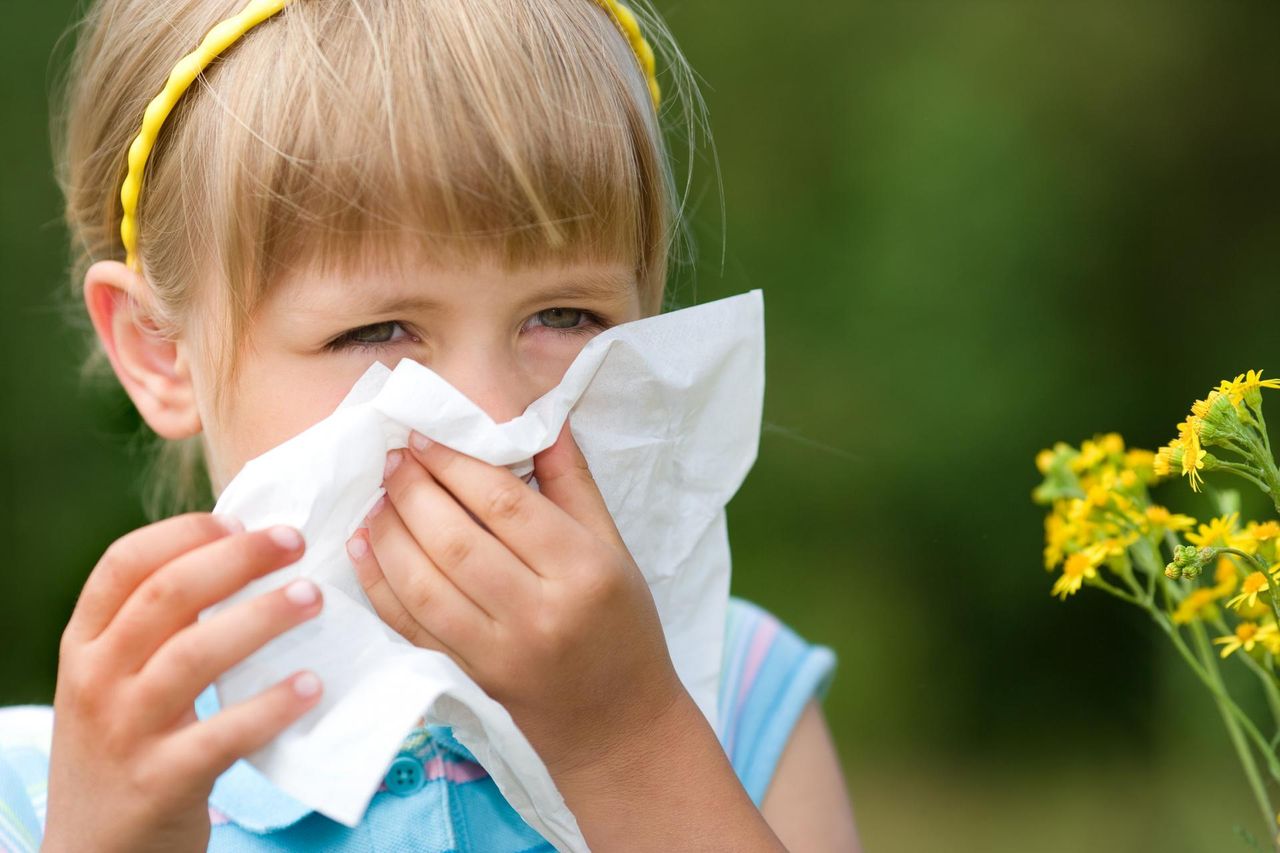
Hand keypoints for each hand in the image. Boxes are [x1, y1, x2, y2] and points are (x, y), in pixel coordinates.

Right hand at [44, 514, 323, 852]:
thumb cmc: (125, 747)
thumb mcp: (116, 681)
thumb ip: (158, 627)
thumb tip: (244, 556)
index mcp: (85, 644)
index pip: (123, 564)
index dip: (185, 532)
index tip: (242, 520)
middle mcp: (97, 680)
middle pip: (166, 596)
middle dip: (238, 559)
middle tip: (295, 542)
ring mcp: (126, 732)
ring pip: (194, 656)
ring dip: (261, 618)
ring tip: (313, 599)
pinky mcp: (162, 781)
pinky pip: (222, 734)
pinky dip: (271, 706)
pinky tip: (311, 685)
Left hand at [346, 422, 687, 779]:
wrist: (617, 722)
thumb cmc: (622, 626)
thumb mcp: (613, 548)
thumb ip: (572, 482)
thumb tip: (542, 418)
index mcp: (583, 571)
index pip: (505, 505)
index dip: (456, 465)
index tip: (424, 436)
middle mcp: (538, 613)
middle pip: (457, 542)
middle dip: (414, 492)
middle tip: (394, 459)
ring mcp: (498, 652)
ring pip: (425, 584)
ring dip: (390, 534)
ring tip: (379, 497)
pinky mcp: (468, 678)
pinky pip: (410, 626)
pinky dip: (380, 584)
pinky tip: (366, 547)